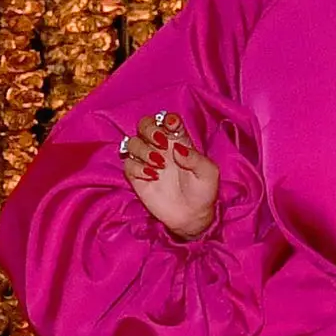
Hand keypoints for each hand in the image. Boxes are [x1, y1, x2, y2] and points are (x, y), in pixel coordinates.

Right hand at [121, 112, 220, 241]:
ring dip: (142, 149)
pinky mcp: (137, 177)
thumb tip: (177, 149)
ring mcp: (147, 161)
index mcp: (179, 141)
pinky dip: (136, 167)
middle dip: (149, 129)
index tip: (172, 126)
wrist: (192, 216)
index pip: (168, 121)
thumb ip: (195, 158)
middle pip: (145, 125)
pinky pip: (128, 164)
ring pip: (132, 142)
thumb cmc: (203, 192)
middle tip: (161, 143)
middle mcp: (160, 148)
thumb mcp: (208, 173)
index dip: (167, 119)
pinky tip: (152, 176)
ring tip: (158, 164)